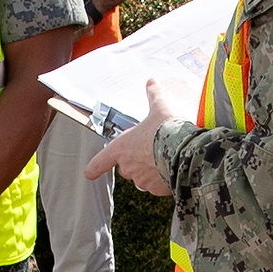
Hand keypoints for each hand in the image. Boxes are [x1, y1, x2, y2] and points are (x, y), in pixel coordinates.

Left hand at [85, 78, 174, 196]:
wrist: (184, 150)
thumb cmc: (166, 129)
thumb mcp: (159, 107)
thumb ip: (153, 94)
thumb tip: (151, 81)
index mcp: (121, 148)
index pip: (100, 161)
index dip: (94, 167)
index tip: (89, 173)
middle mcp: (128, 166)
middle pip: (127, 166)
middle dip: (137, 159)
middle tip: (151, 147)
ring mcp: (142, 180)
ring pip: (143, 176)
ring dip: (150, 169)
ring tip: (164, 156)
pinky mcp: (157, 189)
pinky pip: (157, 185)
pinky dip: (162, 178)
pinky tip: (172, 167)